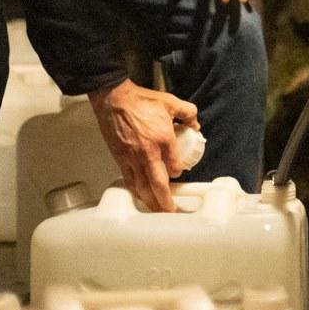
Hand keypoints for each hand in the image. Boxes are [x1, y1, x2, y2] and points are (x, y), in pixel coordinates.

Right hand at [87, 78, 198, 211]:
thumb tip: (195, 124)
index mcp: (163, 138)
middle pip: (158, 183)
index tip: (178, 172)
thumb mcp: (170, 102)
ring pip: (142, 186)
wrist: (113, 99)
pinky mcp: (120, 158)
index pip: (174, 164)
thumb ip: (187, 112)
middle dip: (165, 200)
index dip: (178, 171)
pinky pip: (128, 180)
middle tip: (171, 210)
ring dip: (150, 201)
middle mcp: (148, 152)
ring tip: (156, 210)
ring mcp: (132, 157)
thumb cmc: (138, 100)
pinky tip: (139, 196)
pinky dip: (135, 191)